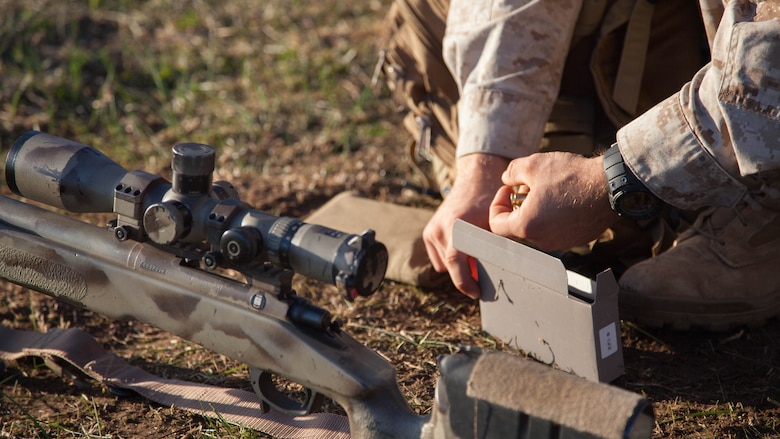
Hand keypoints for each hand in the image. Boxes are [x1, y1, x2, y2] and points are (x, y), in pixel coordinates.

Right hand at [423, 153, 508, 298]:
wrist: (475, 179)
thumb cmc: (490, 201)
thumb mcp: (495, 224)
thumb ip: (493, 247)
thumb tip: (500, 273)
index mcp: (455, 226)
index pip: (455, 262)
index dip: (465, 282)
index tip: (477, 293)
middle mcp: (439, 229)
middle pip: (451, 267)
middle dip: (466, 275)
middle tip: (483, 278)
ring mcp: (431, 231)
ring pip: (444, 264)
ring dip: (459, 265)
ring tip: (476, 256)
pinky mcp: (428, 232)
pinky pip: (439, 257)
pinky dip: (451, 258)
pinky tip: (465, 248)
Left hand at [489, 152, 619, 251]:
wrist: (610, 185)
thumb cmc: (572, 176)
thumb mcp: (533, 165)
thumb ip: (512, 172)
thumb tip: (507, 178)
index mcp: (527, 226)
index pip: (497, 225)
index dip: (497, 205)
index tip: (507, 190)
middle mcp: (543, 240)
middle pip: (519, 226)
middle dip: (518, 205)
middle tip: (527, 186)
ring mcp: (562, 242)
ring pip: (539, 227)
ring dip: (536, 210)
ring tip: (547, 188)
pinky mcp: (578, 239)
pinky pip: (558, 229)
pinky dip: (554, 216)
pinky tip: (564, 196)